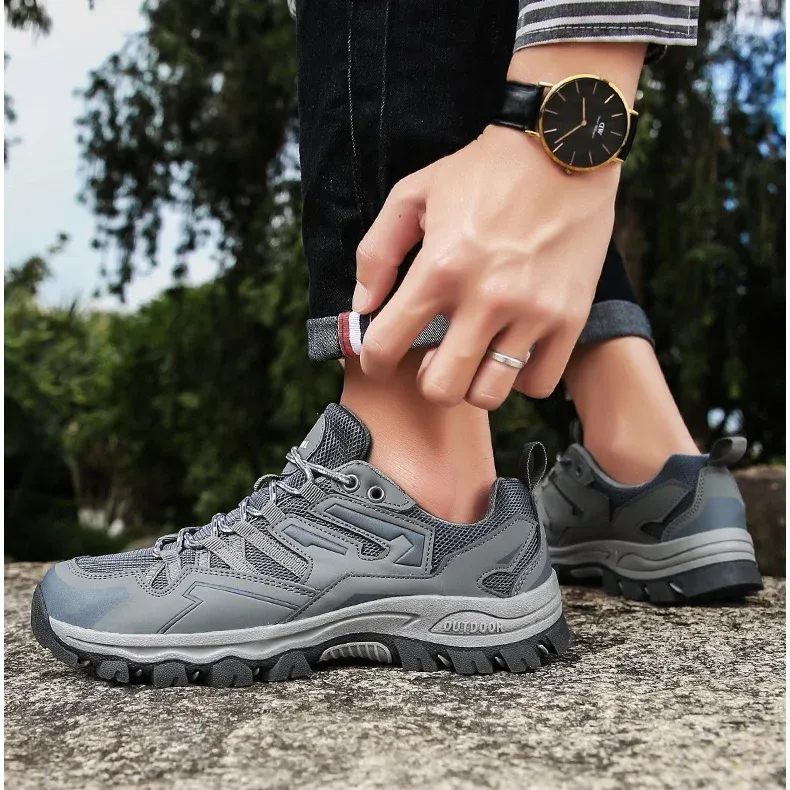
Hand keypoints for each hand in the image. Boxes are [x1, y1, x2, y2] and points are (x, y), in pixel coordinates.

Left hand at [353, 123, 620, 408]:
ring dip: (473, 383)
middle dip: (426, 380)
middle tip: (433, 358)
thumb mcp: (414, 193)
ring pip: (488, 394)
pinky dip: (519, 378)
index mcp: (439, 268)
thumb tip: (362, 307)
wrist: (564, 149)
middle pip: (440, 388)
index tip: (380, 358)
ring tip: (474, 356)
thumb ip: (377, 252)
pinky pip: (537, 384)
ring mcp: (531, 312)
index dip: (373, 361)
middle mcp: (485, 298)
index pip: (386, 345)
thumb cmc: (483, 171)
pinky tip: (512, 351)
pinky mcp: (570, 318)